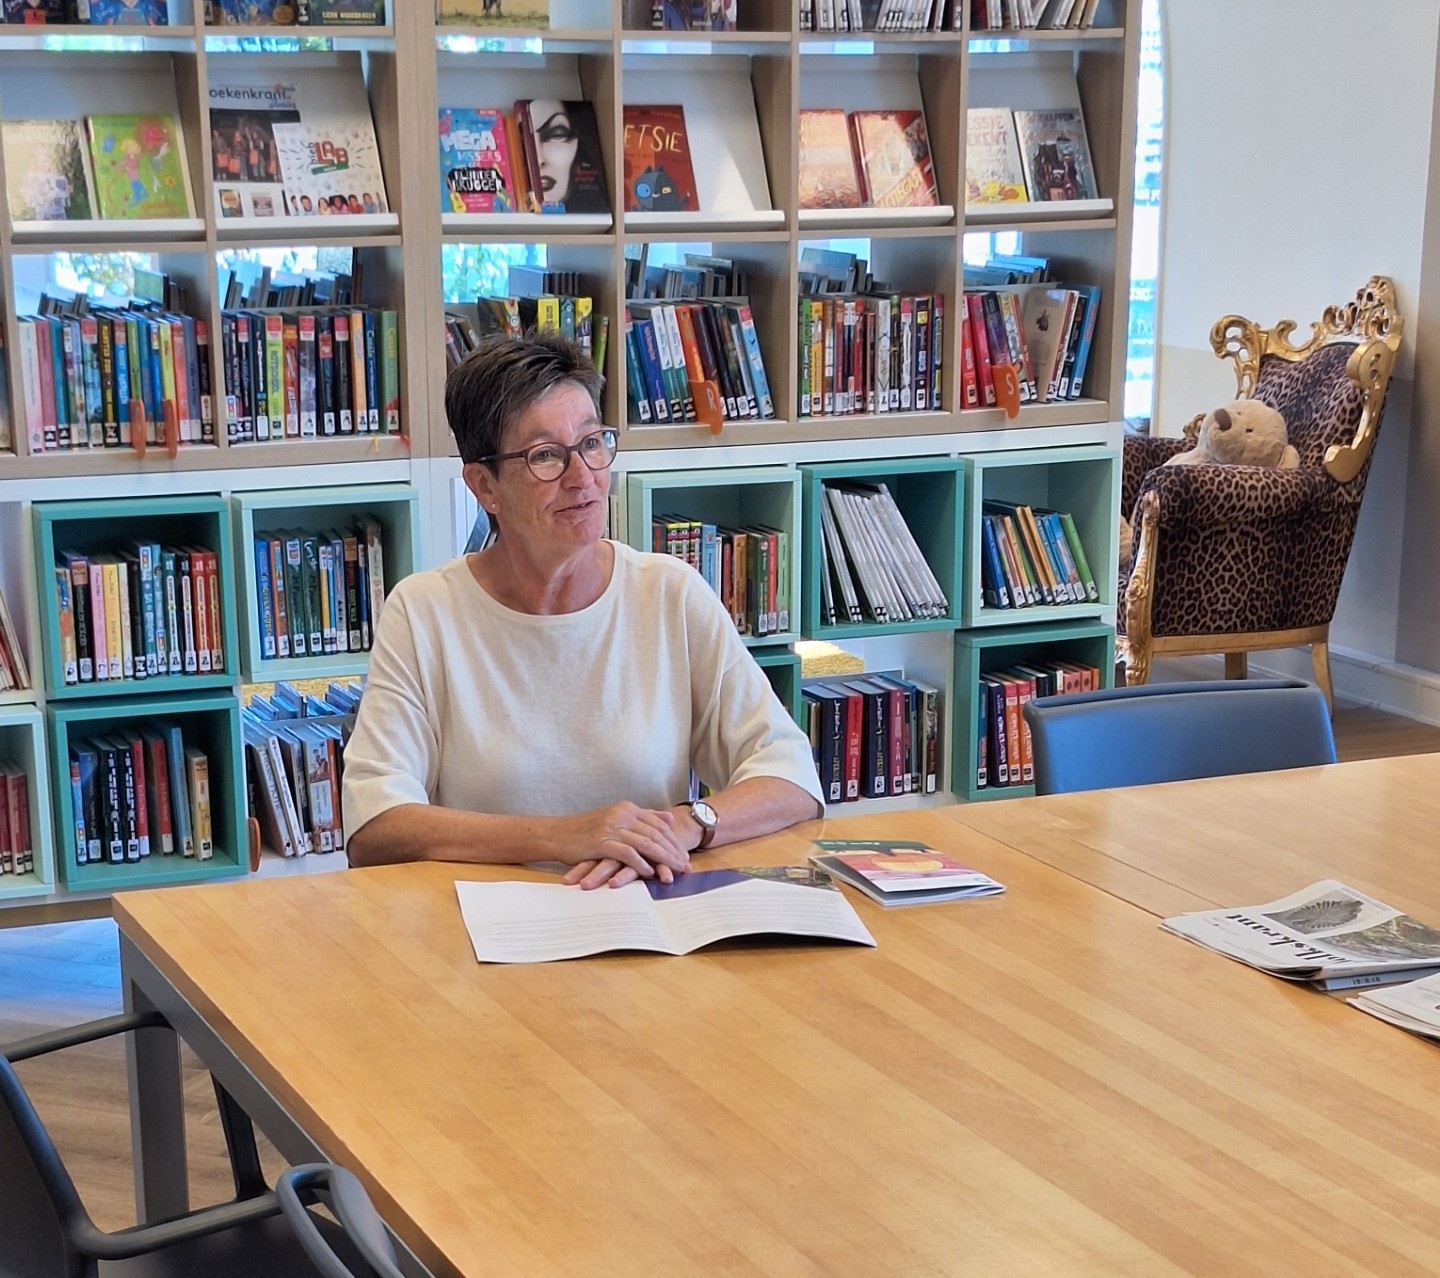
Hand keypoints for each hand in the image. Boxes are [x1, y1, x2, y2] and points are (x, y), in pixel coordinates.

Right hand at [555, 802, 689, 889]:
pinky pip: (627, 853)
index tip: (685, 855)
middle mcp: (622, 814)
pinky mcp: (602, 841)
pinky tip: (649, 872)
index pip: (658, 825)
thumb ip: (643, 817)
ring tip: (674, 871)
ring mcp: (612, 827)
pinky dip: (640, 863)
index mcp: (627, 808)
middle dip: (673, 851)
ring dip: (662, 859)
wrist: (556, 834)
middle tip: (686, 866)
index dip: (674, 841)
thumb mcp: (616, 819)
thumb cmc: (585, 830)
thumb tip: (669, 818)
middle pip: (656, 834)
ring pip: (646, 843)